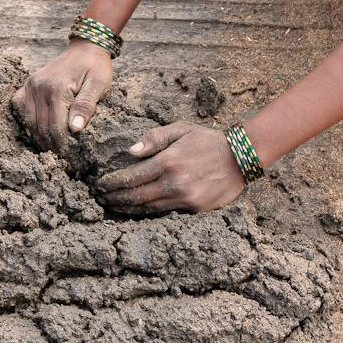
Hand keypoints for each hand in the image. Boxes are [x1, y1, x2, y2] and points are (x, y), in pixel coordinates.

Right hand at [12, 40, 113, 152]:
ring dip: (38, 136)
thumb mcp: (98, 85)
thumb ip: (86, 106)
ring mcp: (31, 84)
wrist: (86, 47)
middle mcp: (39, 86)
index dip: (61, 145)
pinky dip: (27, 120)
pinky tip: (38, 129)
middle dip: (50, 144)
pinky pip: (20, 106)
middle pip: (40, 126)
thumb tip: (76, 129)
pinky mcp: (28, 83)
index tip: (69, 157)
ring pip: (29, 120)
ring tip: (50, 147)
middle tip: (60, 157)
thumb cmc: (95, 67)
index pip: (55, 126)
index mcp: (58, 88)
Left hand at [95, 123, 245, 214]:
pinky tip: (139, 210)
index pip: (132, 176)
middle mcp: (174, 183)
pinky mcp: (195, 209)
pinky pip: (166, 212)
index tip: (101, 185)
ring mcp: (185, 199)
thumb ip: (154, 138)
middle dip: (116, 198)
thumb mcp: (181, 129)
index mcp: (168, 161)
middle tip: (102, 199)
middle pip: (136, 196)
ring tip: (115, 206)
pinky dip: (150, 212)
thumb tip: (130, 151)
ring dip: (129, 208)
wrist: (241, 157)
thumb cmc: (208, 140)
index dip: (113, 183)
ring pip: (149, 208)